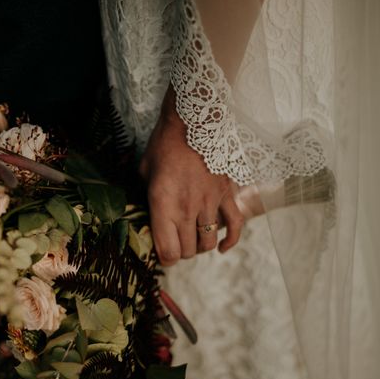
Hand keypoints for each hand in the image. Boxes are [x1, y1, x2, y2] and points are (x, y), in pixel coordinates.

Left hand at [140, 85, 243, 265]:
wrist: (195, 120)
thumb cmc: (164, 144)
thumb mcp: (144, 171)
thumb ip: (145, 196)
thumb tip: (145, 213)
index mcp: (163, 204)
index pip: (168, 251)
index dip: (163, 258)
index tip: (160, 253)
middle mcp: (187, 209)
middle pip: (188, 251)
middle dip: (180, 252)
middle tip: (174, 243)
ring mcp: (209, 203)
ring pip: (208, 243)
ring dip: (199, 246)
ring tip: (192, 239)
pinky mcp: (226, 195)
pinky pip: (235, 226)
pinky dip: (230, 241)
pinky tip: (221, 248)